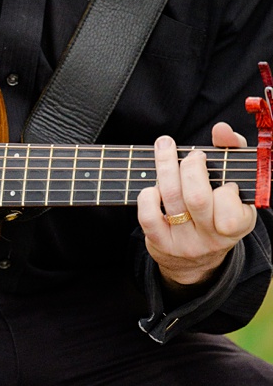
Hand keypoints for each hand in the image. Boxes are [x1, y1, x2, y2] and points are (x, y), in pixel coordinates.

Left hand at [139, 123, 255, 288]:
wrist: (197, 256)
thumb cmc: (216, 206)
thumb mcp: (231, 183)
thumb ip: (231, 152)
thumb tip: (221, 129)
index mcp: (239, 224)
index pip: (231, 209)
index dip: (225, 190)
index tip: (221, 177)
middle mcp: (213, 237)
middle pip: (197, 198)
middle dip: (190, 168)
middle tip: (191, 155)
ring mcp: (186, 243)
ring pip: (172, 201)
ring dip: (165, 169)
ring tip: (165, 149)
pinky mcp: (161, 244)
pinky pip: (149, 218)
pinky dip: (147, 196)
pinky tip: (153, 186)